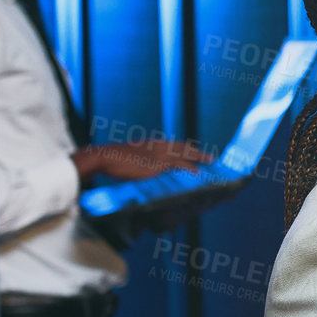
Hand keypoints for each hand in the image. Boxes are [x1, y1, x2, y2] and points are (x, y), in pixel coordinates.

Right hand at [74, 139, 210, 183]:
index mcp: (151, 143)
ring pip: (185, 153)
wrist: (105, 157)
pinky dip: (190, 168)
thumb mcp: (131, 158)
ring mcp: (159, 153)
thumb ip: (141, 162)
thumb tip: (143, 169)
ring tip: (210, 161)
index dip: (185, 148)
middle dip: (197, 151)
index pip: (174, 144)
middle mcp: (158, 145)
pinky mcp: (158, 163)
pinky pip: (180, 164)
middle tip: (209, 156)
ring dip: (199, 157)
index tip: (194, 151)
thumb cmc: (113, 160)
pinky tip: (198, 172)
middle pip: (183, 146)